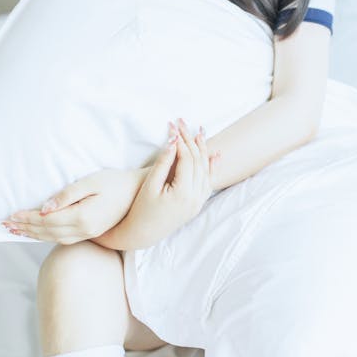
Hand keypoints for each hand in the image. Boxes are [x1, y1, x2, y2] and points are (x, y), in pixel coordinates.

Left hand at [2, 167, 147, 244]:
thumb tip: (44, 210)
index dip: (27, 219)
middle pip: (47, 232)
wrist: (140, 191)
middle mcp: (85, 230)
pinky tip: (39, 233)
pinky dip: (47, 236)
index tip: (10, 215)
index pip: (47, 221)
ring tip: (17, 230)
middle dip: (25, 228)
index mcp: (83, 217)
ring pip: (54, 238)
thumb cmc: (115, 182)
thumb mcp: (90, 182)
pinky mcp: (92, 233)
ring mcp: (89, 234)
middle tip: (5, 225)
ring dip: (34, 235)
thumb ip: (67, 195)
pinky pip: (63, 238)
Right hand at [121, 118, 219, 247]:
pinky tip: (215, 155)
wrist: (143, 233)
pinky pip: (208, 182)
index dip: (180, 141)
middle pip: (197, 162)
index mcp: (183, 193)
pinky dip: (212, 167)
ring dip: (203, 150)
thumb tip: (174, 140)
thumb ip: (163, 162)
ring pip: (205, 170)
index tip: (173, 126)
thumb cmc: (141, 208)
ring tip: (199, 132)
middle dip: (190, 140)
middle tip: (182, 123)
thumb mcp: (150, 184)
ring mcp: (198, 202)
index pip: (186, 159)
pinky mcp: (198, 204)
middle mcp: (195, 198)